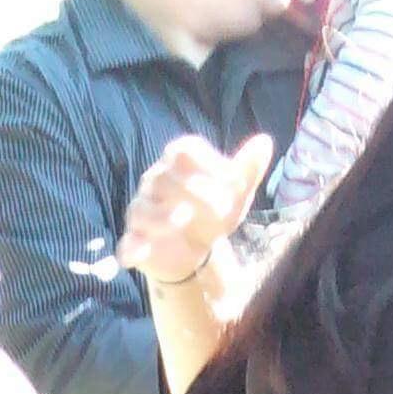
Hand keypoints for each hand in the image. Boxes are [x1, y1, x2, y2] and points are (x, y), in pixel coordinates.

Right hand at [116, 131, 275, 284]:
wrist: (194, 252)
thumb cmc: (212, 214)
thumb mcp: (235, 195)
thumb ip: (247, 170)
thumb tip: (264, 141)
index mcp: (178, 163)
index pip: (185, 150)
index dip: (209, 162)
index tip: (234, 181)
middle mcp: (155, 181)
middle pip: (165, 177)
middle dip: (195, 190)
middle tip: (224, 208)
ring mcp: (143, 211)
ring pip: (143, 207)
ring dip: (163, 214)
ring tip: (184, 219)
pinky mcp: (135, 240)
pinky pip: (127, 242)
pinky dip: (130, 247)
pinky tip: (139, 251)